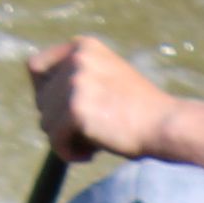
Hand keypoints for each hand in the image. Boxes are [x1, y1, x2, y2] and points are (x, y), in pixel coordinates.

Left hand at [28, 35, 177, 160]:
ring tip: (92, 144)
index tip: (62, 110)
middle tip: (86, 133)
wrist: (166, 125)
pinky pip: (55, 140)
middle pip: (40, 99)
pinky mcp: (76, 109)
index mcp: (83, 46)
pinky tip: (89, 155)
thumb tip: (42, 102)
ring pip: (46, 122)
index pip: (36, 66)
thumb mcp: (106, 78)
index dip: (45, 93)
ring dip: (65, 139)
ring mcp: (76, 83)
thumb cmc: (140, 110)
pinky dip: (67, 153)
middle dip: (58, 121)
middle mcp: (77, 59)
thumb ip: (77, 80)